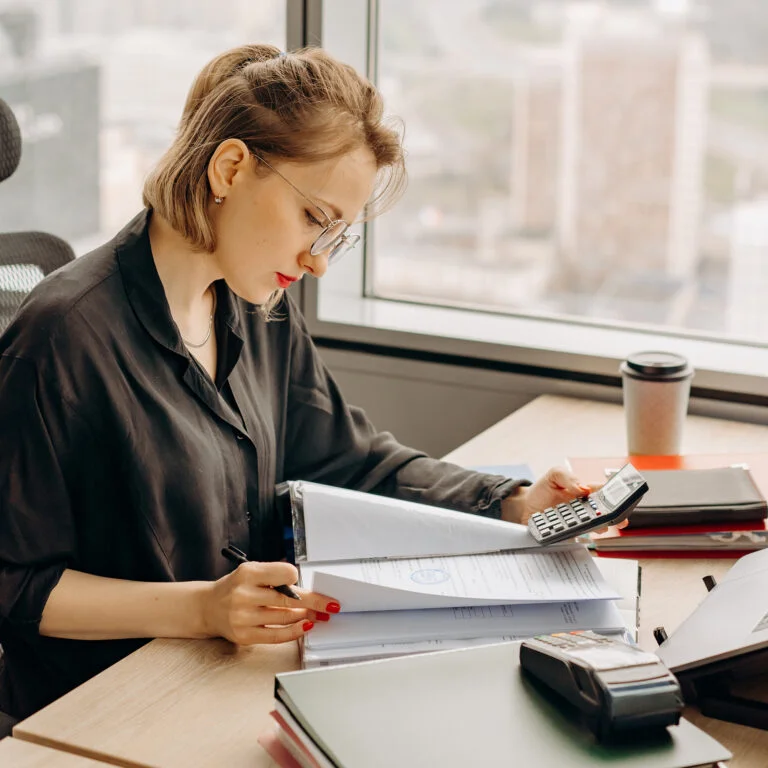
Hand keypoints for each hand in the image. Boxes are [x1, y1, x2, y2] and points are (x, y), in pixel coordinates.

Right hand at [199, 561, 340, 644]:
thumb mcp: (252, 572)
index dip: (295, 577)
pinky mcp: (245, 635)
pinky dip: (295, 632)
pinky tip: (306, 627)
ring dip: (307, 616)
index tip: (300, 580)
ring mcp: (243, 617)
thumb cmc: (236, 587)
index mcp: (248, 573)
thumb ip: (276, 576)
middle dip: (314, 602)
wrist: (209, 606)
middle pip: (288, 599)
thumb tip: (306, 588)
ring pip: (285, 618)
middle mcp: (244, 595)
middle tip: (330, 604)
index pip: (284, 573)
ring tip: (319, 614)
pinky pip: (276, 636)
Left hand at [501, 466, 629, 533]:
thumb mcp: (554, 475)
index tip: (620, 502)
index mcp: (585, 491)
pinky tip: (578, 534)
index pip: (605, 493)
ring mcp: (578, 522)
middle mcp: (584, 508)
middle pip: (605, 513)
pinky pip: (579, 538)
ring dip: (598, 527)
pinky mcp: (569, 534)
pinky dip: (580, 537)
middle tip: (616, 519)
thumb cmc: (542, 490)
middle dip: (614, 517)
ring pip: (595, 527)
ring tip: (598, 526)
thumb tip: (582, 488)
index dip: (616, 497)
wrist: (525, 507)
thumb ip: (568, 477)